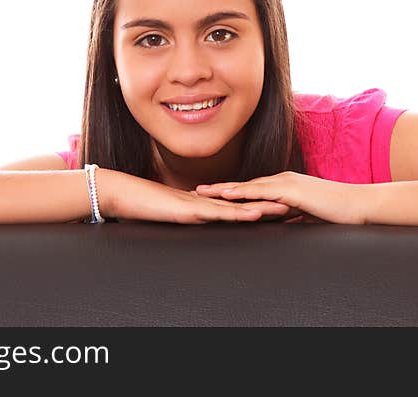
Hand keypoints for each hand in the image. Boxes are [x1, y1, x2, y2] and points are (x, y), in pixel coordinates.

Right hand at [96, 169, 291, 223]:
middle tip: (296, 205)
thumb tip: (200, 222)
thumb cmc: (143, 205)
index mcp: (204, 204)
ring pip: (236, 206)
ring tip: (284, 209)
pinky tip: (251, 214)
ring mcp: (198, 204)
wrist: (121, 194)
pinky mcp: (188, 210)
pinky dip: (236, 213)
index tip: (283, 207)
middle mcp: (205, 202)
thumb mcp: (172, 215)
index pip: (237, 205)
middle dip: (269, 204)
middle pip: (243, 203)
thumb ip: (187, 217)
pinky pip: (217, 213)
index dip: (260, 205)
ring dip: (260, 207)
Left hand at [195, 171, 365, 223]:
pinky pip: (261, 191)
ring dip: (223, 189)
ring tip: (202, 192)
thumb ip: (291, 216)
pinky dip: (242, 193)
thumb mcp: (306, 215)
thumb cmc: (336, 212)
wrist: (357, 205)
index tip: (210, 196)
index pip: (251, 190)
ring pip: (247, 186)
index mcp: (284, 186)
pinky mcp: (291, 190)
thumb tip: (280, 223)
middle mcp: (281, 180)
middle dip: (219, 189)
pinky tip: (227, 195)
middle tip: (195, 191)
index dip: (230, 193)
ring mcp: (285, 183)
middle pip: (243, 185)